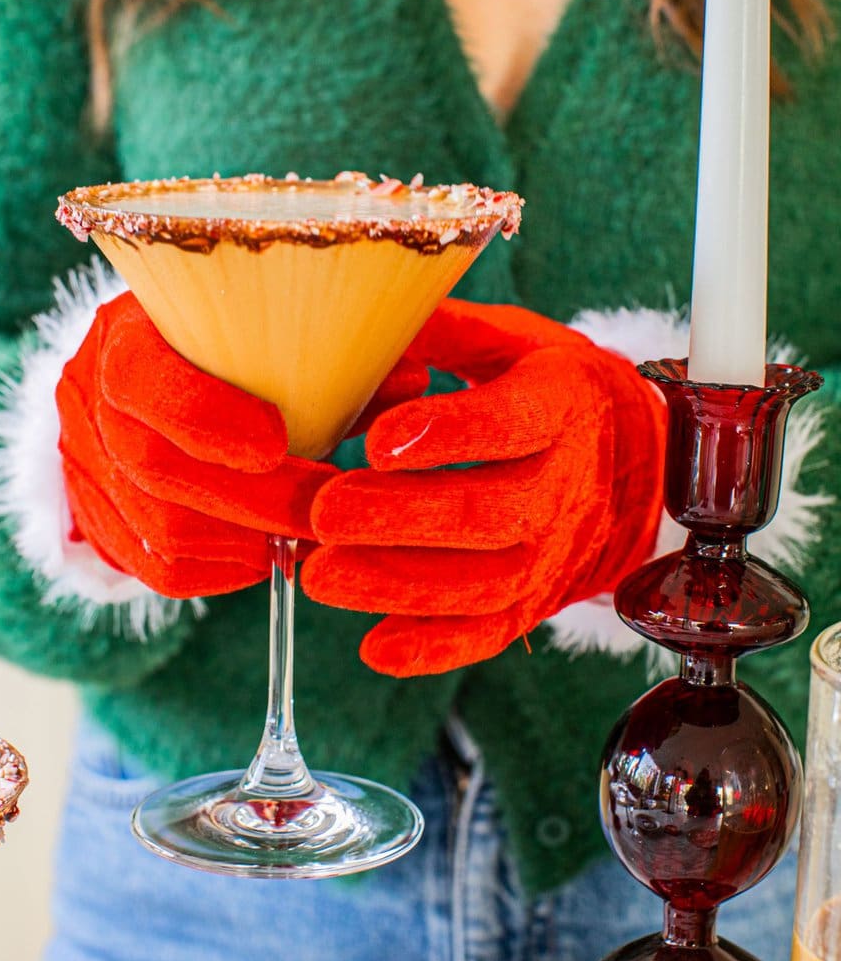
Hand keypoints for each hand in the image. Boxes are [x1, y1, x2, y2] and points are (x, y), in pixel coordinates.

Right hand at [56, 293, 337, 597]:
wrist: (141, 382)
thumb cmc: (220, 344)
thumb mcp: (261, 328)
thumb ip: (330, 350)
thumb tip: (414, 380)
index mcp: (122, 337)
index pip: (143, 382)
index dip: (208, 419)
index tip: (279, 441)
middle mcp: (89, 402)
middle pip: (156, 468)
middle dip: (253, 498)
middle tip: (325, 508)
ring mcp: (85, 468)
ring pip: (161, 530)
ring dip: (246, 540)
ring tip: (309, 533)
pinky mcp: (99, 524)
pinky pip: (160, 570)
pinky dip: (225, 571)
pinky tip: (269, 553)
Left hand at [302, 301, 665, 675]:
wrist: (639, 464)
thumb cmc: (551, 388)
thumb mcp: (514, 340)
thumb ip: (446, 329)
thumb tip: (367, 312)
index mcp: (562, 404)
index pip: (513, 423)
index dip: (451, 435)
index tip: (379, 441)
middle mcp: (566, 485)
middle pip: (491, 513)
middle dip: (403, 519)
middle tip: (323, 514)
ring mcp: (554, 553)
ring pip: (485, 582)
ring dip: (401, 585)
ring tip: (321, 577)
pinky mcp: (538, 601)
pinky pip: (491, 633)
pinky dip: (435, 649)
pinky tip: (375, 648)